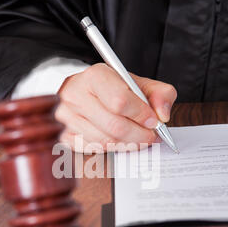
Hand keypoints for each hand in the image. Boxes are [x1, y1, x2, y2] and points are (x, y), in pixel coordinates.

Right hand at [55, 63, 176, 152]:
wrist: (86, 92)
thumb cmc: (113, 89)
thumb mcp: (139, 83)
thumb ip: (160, 94)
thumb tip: (163, 115)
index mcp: (94, 76)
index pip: (120, 101)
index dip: (141, 115)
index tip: (153, 121)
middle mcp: (75, 95)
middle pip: (114, 126)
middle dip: (139, 135)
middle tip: (150, 136)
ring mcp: (67, 117)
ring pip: (105, 141)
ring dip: (127, 144)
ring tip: (137, 138)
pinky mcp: (64, 135)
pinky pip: (94, 149)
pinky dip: (111, 148)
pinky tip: (118, 140)